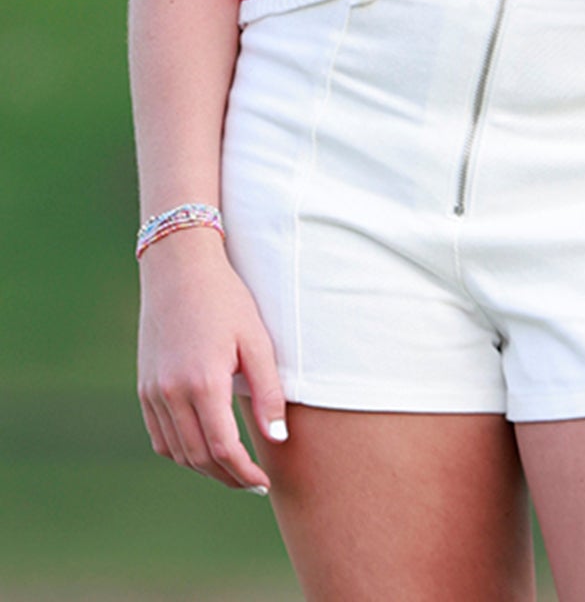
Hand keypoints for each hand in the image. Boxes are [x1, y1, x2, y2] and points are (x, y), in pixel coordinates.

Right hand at [137, 228, 286, 491]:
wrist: (179, 268)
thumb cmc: (226, 299)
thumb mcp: (256, 340)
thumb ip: (267, 392)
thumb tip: (277, 439)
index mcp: (203, 383)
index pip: (223, 450)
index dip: (244, 473)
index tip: (263, 482)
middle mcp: (171, 394)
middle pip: (198, 458)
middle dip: (227, 477)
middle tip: (252, 482)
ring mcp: (152, 393)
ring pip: (176, 452)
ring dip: (203, 468)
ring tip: (232, 468)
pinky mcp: (143, 388)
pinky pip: (159, 436)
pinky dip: (180, 451)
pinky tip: (202, 447)